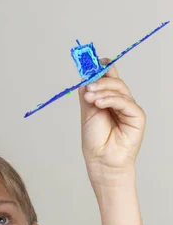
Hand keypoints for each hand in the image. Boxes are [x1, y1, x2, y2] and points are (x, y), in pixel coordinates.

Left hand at [78, 58, 145, 186]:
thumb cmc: (95, 141)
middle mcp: (120, 101)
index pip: (109, 77)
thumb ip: (88, 94)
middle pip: (114, 80)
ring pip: (119, 89)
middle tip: (88, 88)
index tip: (90, 64)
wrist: (101, 160)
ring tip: (90, 97)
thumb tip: (87, 75)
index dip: (101, 68)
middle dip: (100, 81)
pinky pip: (125, 101)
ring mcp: (129, 108)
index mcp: (109, 99)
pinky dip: (111, 100)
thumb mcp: (88, 112)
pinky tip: (99, 103)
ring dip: (103, 90)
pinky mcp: (137, 116)